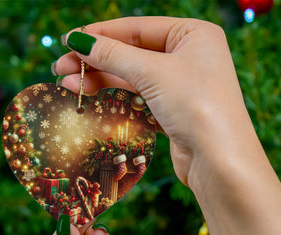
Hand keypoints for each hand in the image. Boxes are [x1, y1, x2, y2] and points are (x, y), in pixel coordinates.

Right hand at [54, 17, 280, 234]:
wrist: (219, 161)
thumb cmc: (196, 106)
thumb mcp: (152, 72)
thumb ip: (113, 55)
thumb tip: (77, 40)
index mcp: (193, 35)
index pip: (138, 28)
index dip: (101, 34)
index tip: (69, 42)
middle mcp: (190, 57)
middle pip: (133, 53)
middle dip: (96, 61)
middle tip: (61, 68)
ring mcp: (182, 87)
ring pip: (134, 78)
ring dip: (102, 81)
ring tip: (68, 85)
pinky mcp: (175, 112)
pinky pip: (140, 99)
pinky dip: (117, 98)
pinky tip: (92, 98)